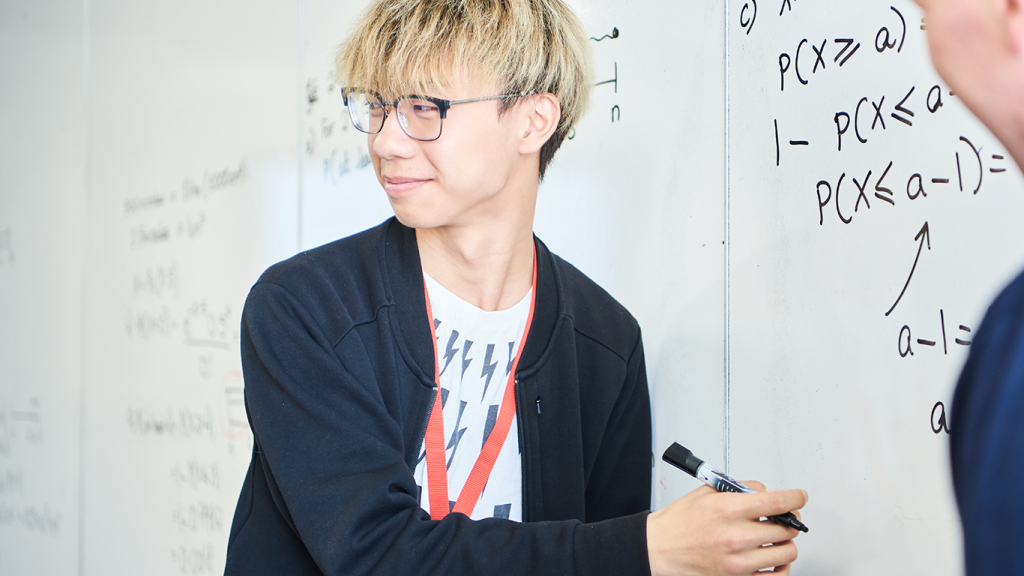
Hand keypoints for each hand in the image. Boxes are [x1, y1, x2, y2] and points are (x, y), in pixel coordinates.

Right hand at [646, 481, 807, 575]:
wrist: (660, 548)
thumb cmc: (680, 522)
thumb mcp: (707, 492)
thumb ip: (739, 488)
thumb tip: (765, 492)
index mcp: (729, 510)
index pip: (778, 502)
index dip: (796, 498)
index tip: (799, 497)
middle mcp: (736, 536)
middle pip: (786, 528)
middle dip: (789, 519)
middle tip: (783, 518)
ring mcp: (739, 562)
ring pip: (787, 552)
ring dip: (785, 543)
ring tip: (776, 538)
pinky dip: (781, 567)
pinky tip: (773, 558)